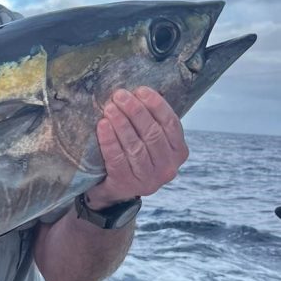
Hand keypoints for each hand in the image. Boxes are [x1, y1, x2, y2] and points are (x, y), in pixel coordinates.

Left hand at [86, 86, 188, 208]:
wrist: (114, 190)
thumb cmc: (132, 157)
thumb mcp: (149, 142)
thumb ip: (151, 123)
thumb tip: (138, 92)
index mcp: (178, 152)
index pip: (171, 124)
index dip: (156, 105)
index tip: (140, 90)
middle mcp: (168, 167)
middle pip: (152, 134)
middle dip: (135, 111)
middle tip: (119, 95)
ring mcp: (148, 179)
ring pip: (135, 146)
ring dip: (121, 124)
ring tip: (109, 108)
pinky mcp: (126, 184)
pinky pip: (116, 159)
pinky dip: (109, 140)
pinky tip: (102, 126)